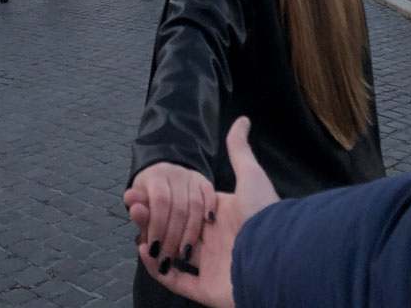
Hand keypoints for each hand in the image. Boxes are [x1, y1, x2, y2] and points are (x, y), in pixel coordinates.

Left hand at [124, 163, 215, 269]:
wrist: (165, 176)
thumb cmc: (150, 196)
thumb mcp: (140, 203)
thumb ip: (140, 211)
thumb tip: (134, 209)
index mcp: (156, 175)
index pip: (160, 201)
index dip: (158, 226)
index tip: (154, 250)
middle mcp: (175, 173)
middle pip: (178, 207)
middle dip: (173, 237)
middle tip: (167, 260)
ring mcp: (192, 176)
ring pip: (195, 205)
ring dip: (190, 232)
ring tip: (184, 254)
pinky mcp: (204, 181)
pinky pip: (209, 194)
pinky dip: (209, 208)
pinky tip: (208, 225)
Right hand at [136, 118, 279, 307]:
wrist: (276, 255)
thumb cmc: (263, 214)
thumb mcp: (251, 176)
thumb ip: (239, 150)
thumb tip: (243, 120)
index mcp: (223, 216)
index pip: (189, 207)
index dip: (168, 200)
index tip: (146, 189)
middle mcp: (217, 241)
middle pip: (178, 229)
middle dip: (154, 217)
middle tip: (134, 205)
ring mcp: (213, 266)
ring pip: (174, 253)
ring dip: (152, 239)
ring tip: (135, 222)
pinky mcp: (208, 290)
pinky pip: (178, 281)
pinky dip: (159, 269)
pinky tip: (144, 251)